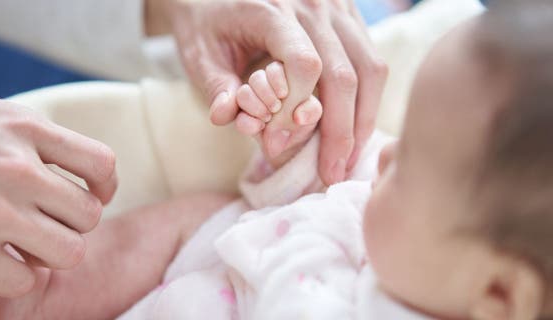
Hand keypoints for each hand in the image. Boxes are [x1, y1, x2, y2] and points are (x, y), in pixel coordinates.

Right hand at [0, 89, 116, 297]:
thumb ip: (29, 136)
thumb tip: (70, 163)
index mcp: (24, 129)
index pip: (102, 163)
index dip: (105, 185)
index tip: (94, 193)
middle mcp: (17, 170)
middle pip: (89, 215)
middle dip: (73, 223)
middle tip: (49, 222)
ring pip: (69, 252)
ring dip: (52, 253)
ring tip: (29, 245)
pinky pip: (24, 280)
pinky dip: (15, 276)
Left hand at [151, 0, 387, 184]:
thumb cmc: (208, 23)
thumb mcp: (199, 54)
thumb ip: (215, 87)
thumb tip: (230, 119)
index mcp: (272, 9)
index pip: (304, 63)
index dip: (296, 110)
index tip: (277, 144)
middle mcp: (313, 4)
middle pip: (344, 72)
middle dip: (340, 131)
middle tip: (331, 173)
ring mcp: (337, 8)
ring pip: (370, 68)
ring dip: (362, 120)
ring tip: (348, 160)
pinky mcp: (348, 18)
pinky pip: (370, 61)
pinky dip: (366, 101)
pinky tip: (353, 133)